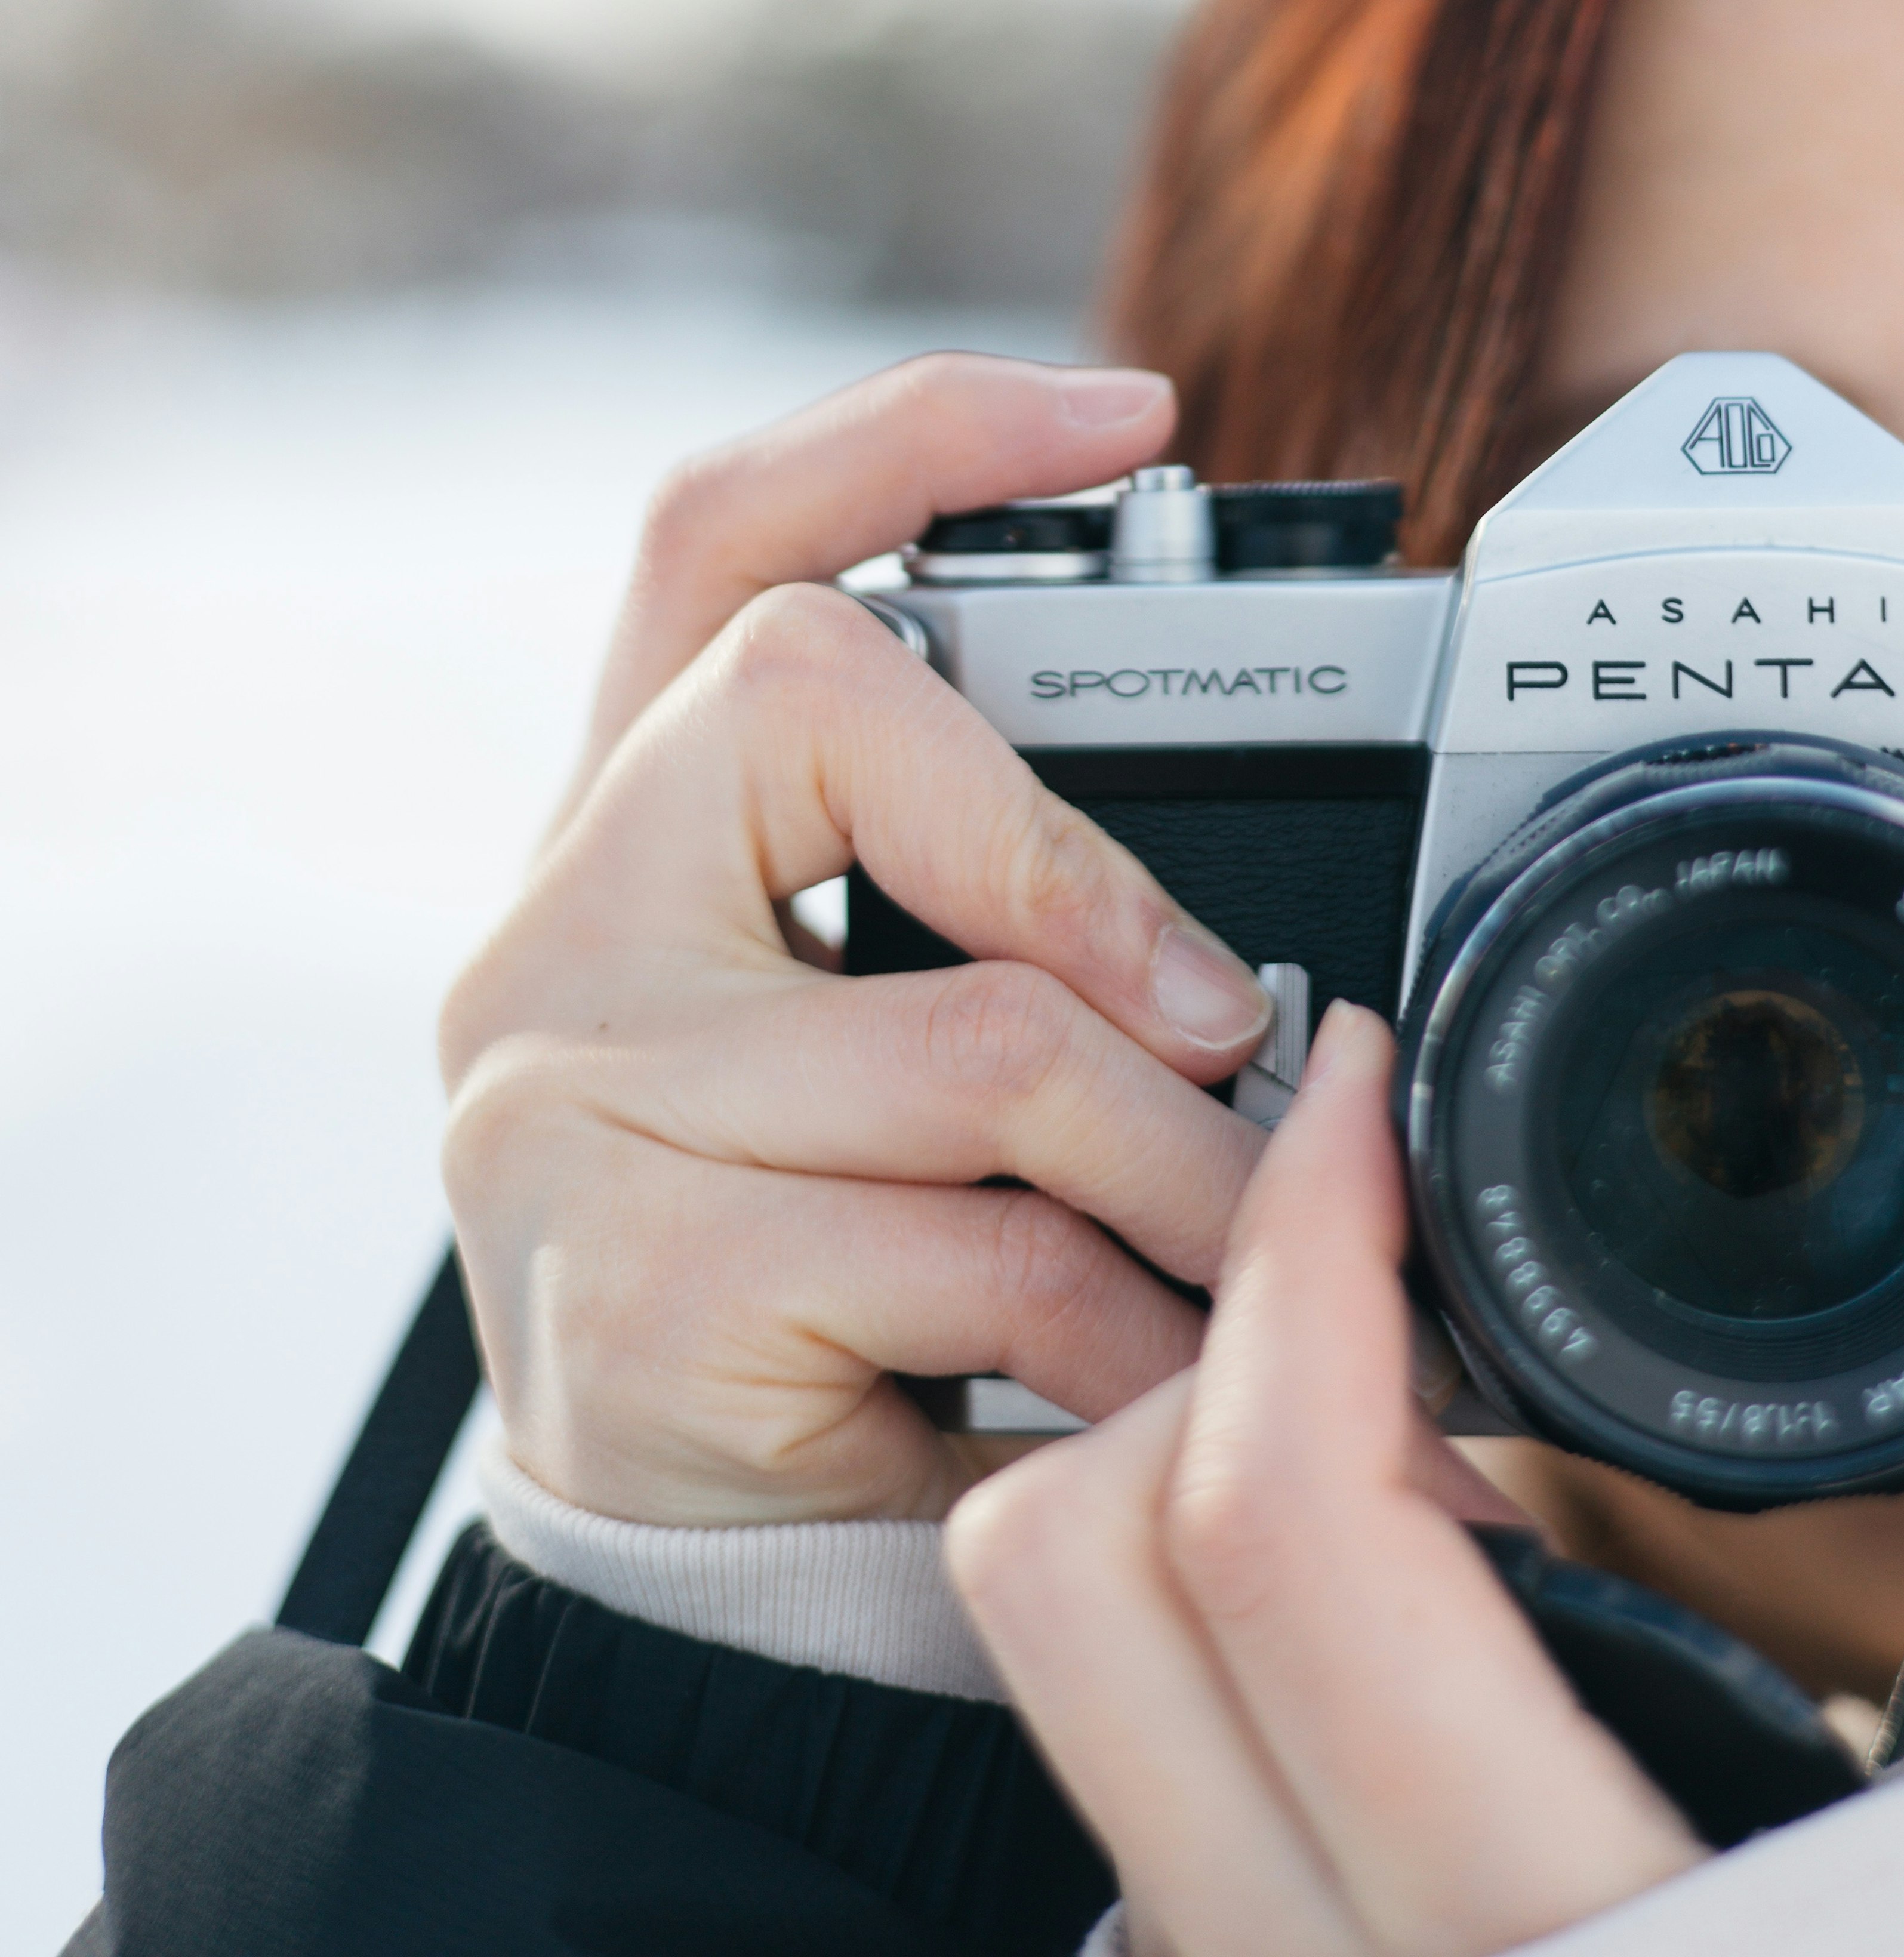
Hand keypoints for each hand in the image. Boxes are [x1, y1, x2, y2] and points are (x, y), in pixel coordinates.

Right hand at [439, 352, 1272, 1525]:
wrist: (687, 1575)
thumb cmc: (825, 1277)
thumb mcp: (882, 1060)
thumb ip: (984, 933)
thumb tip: (1246, 942)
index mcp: (627, 838)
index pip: (714, 543)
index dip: (907, 436)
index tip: (1119, 408)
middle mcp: (560, 931)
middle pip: (818, 704)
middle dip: (1073, 864)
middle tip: (1231, 1022)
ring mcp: (567, 1103)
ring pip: (973, 1034)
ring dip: (1180, 1164)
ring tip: (1263, 1246)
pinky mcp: (631, 1290)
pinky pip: (971, 1253)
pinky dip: (1122, 1327)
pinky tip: (1154, 1372)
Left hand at [947, 1006, 1700, 1956]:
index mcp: (1579, 1940)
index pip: (1285, 1524)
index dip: (1299, 1249)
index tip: (1357, 1100)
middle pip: (1074, 1584)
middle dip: (1190, 1334)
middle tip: (1351, 1219)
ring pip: (1068, 1695)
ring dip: (1172, 1480)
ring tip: (1373, 1381)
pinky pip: (1140, 1815)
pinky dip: (1202, 1646)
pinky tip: (1389, 1581)